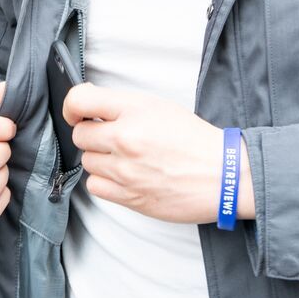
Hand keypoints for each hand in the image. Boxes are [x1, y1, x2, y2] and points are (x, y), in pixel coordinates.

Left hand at [63, 83, 254, 223]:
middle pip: (80, 135)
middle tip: (112, 137)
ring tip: (127, 158)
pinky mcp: (129, 197)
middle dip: (92, 135)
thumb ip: (122, 105)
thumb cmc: (195, 140)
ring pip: (88, 162)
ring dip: (101, 160)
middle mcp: (126, 138)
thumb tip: (88, 104)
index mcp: (135, 110)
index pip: (80, 100)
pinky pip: (96, 187)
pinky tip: (125, 176)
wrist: (225, 175)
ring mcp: (126, 170)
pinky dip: (105, 182)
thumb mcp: (160, 106)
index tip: (77, 113)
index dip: (72, 107)